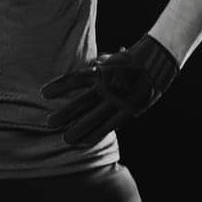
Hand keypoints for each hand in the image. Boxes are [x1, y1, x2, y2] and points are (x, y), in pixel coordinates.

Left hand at [43, 35, 178, 147]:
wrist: (157, 61)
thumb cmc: (129, 60)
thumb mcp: (110, 58)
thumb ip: (96, 65)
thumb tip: (88, 65)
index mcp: (100, 71)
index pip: (74, 80)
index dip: (58, 87)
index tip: (43, 94)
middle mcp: (108, 87)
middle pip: (81, 102)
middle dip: (65, 114)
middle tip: (48, 123)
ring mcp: (119, 100)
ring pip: (95, 118)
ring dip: (79, 129)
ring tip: (65, 139)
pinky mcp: (129, 111)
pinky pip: (110, 125)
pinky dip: (97, 134)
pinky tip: (86, 142)